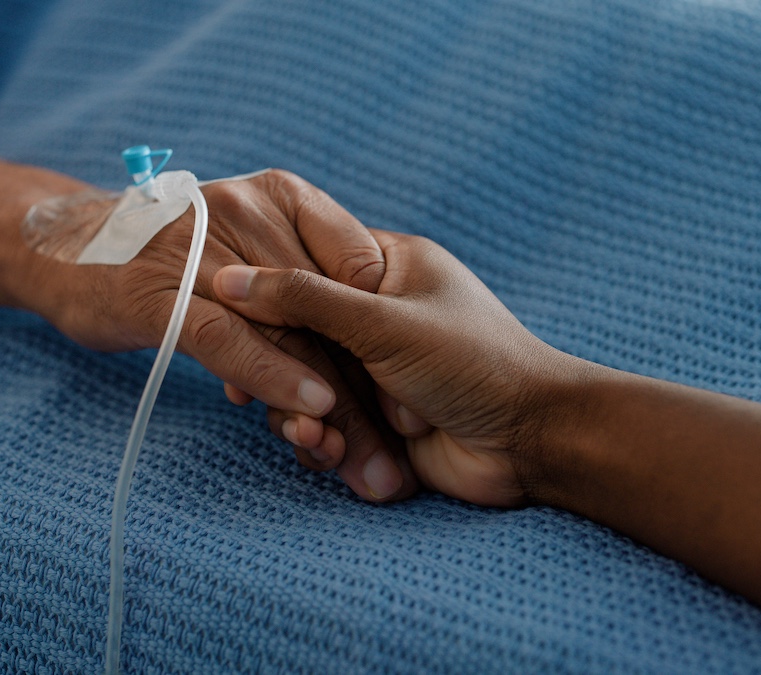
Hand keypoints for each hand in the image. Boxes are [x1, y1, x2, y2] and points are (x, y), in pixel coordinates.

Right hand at [21, 171, 417, 500]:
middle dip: (364, 388)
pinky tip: (307, 412)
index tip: (403, 393)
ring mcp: (203, 249)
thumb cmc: (178, 260)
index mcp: (286, 197)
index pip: (356, 265)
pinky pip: (229, 340)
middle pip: (326, 312)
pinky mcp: (160, 293)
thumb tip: (374, 344)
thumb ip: (310, 287)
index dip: (386, 330)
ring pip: (286, 334)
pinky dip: (272, 376)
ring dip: (328, 402)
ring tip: (361, 457)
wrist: (67, 250)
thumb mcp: (255, 257)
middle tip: (396, 449)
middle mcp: (251, 210)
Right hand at [212, 229, 585, 506]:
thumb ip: (304, 300)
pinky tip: (334, 457)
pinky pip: (325, 427)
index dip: (267, 294)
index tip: (230, 315)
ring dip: (304, 418)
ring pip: (304, 388)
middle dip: (286, 374)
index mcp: (387, 268)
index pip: (305, 265)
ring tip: (321, 441)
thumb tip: (229, 280)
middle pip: (296, 335)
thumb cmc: (473, 363)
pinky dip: (324, 445)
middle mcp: (377, 316)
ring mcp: (375, 372)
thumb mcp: (383, 322)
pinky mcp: (375, 422)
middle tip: (271, 397)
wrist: (532, 442)